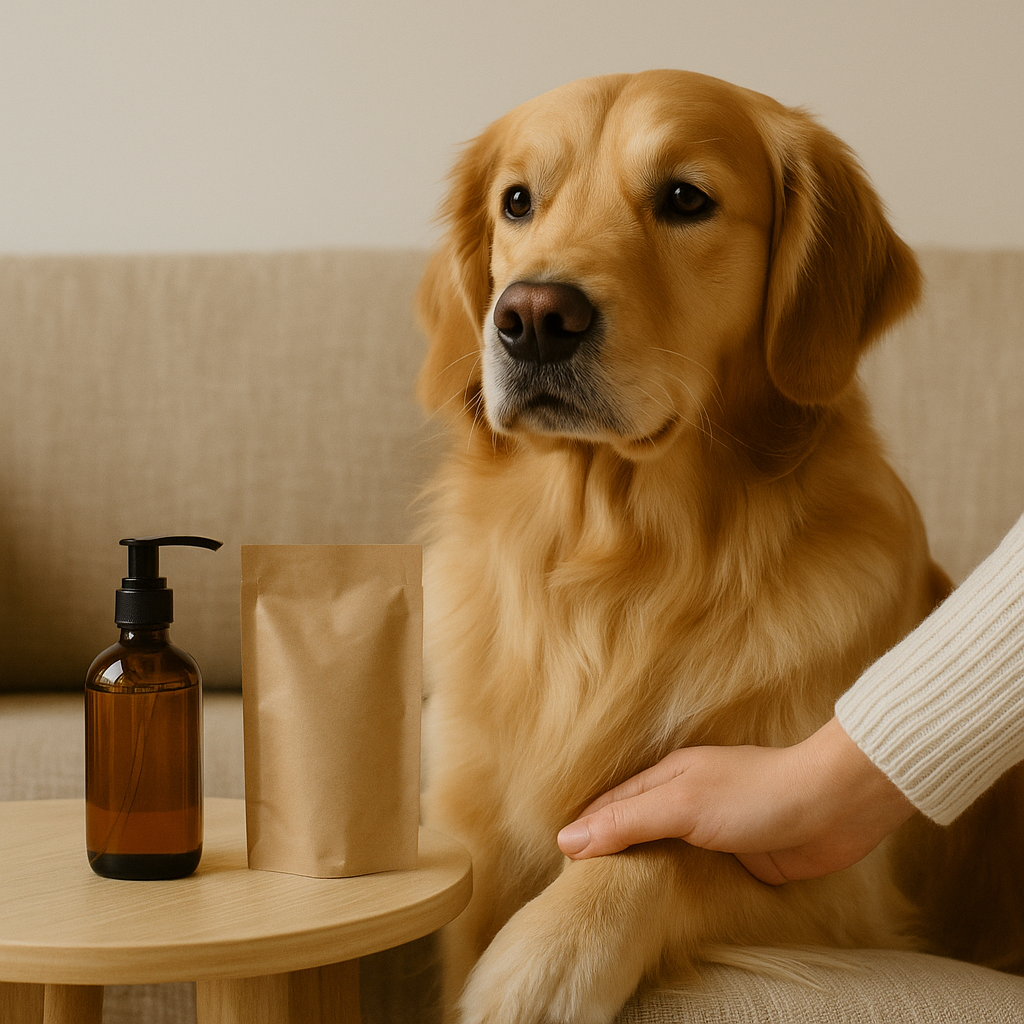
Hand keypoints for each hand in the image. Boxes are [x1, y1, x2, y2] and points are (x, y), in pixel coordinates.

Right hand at [556, 717, 914, 883]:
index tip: (561, 858)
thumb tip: (567, 838)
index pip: (613, 803)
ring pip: (665, 848)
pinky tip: (663, 900)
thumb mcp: (681, 804)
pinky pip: (696, 869)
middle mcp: (687, 797)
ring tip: (612, 897)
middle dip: (608, 847)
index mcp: (668, 775)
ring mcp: (714, 826)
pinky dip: (676, 882)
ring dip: (642, 866)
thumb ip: (626, 821)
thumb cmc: (756, 795)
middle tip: (580, 885)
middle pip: (636, 824)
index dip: (586, 827)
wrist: (831, 808)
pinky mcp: (741, 854)